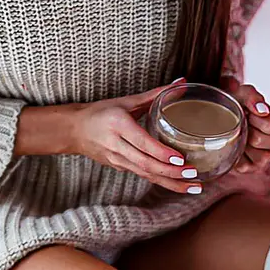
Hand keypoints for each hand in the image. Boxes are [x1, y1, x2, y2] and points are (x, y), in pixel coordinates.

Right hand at [71, 84, 201, 193]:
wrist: (75, 131)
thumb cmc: (102, 112)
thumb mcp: (127, 101)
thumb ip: (156, 95)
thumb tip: (183, 82)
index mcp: (118, 124)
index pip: (142, 143)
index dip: (161, 153)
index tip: (180, 159)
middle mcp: (116, 145)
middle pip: (146, 164)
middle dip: (171, 172)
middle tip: (194, 174)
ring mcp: (117, 160)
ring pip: (147, 175)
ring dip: (171, 183)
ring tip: (193, 187)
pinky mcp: (120, 168)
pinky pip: (143, 176)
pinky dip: (162, 181)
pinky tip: (179, 185)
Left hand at [224, 79, 269, 173]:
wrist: (222, 116)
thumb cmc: (238, 105)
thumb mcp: (244, 94)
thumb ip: (253, 97)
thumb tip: (261, 111)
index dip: (255, 118)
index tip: (249, 113)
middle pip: (259, 140)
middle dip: (246, 130)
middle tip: (243, 124)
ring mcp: (266, 157)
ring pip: (256, 155)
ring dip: (243, 143)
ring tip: (241, 134)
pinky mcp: (252, 168)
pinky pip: (244, 165)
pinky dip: (237, 155)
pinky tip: (237, 145)